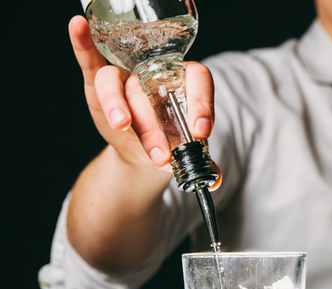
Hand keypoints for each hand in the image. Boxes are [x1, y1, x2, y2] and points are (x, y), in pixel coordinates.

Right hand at [68, 15, 214, 168]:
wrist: (144, 153)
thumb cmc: (171, 143)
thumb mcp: (186, 154)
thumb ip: (202, 164)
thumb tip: (214, 179)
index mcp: (185, 84)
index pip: (198, 79)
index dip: (201, 102)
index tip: (201, 130)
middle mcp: (156, 73)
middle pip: (155, 90)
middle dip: (156, 127)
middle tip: (161, 156)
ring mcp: (127, 76)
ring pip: (122, 86)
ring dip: (121, 108)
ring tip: (122, 127)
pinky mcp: (99, 81)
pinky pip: (90, 58)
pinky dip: (83, 44)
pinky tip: (79, 27)